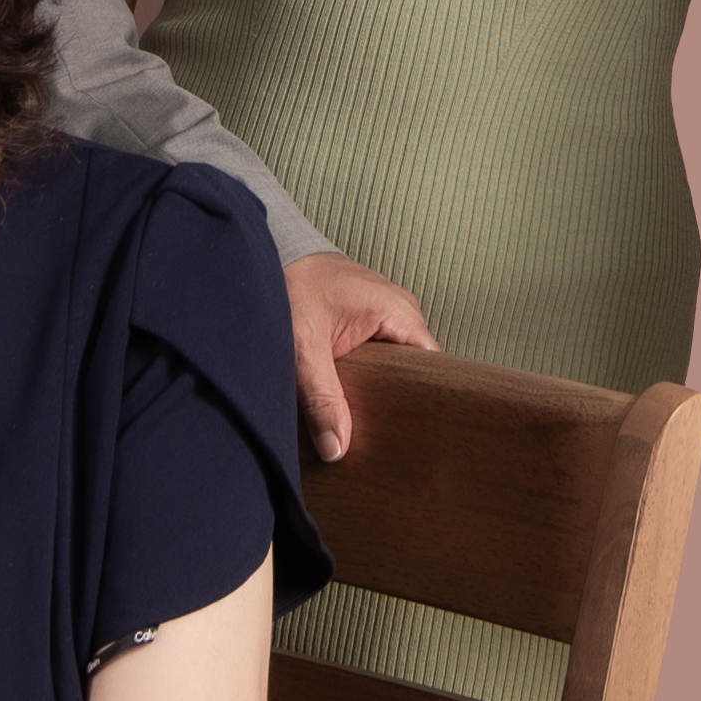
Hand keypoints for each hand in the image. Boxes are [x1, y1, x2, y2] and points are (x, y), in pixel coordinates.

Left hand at [286, 252, 434, 460]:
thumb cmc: (288, 286)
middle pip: (415, 370)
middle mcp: (400, 310)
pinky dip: (368, 374)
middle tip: (382, 436)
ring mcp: (385, 312)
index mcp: (399, 312)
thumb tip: (337, 448)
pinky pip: (381, 353)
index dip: (421, 403)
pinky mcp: (367, 317)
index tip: (407, 434)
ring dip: (380, 387)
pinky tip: (353, 397)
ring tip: (366, 421)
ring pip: (397, 363)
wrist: (267, 253)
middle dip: (397, 401)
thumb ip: (321, 398)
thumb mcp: (304, 348)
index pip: (433, 370)